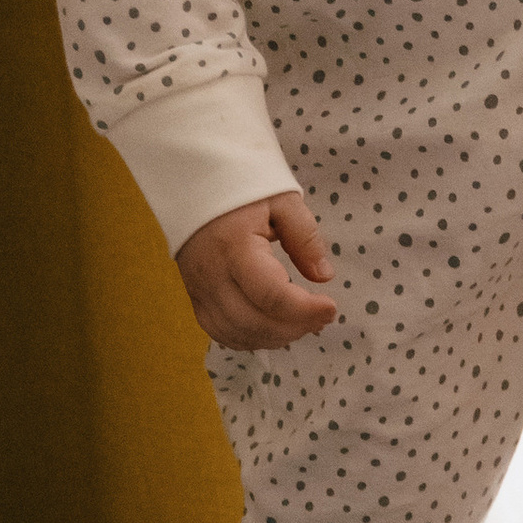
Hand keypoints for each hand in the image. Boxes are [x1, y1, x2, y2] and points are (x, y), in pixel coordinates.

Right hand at [175, 193, 337, 348]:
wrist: (192, 184)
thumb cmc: (241, 188)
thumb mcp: (282, 201)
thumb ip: (305, 238)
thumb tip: (323, 276)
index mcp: (235, 247)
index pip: (271, 295)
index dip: (305, 309)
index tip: (330, 306)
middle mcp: (212, 275)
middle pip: (255, 321)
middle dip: (296, 326)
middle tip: (322, 317)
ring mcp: (199, 289)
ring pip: (238, 333)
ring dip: (276, 337)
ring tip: (303, 323)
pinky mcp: (195, 296)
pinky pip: (220, 332)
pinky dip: (250, 338)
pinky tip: (273, 329)